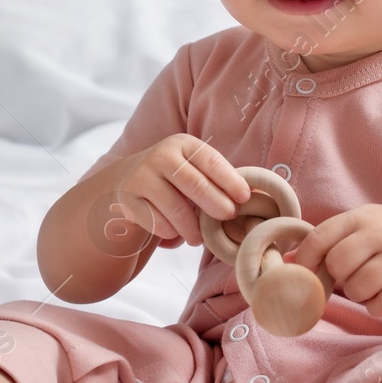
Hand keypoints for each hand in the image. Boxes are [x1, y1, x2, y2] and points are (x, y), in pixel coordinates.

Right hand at [106, 134, 248, 248]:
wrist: (124, 181)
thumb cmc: (173, 179)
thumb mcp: (193, 168)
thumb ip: (219, 179)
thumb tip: (257, 194)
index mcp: (182, 144)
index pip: (211, 161)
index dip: (231, 181)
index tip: (245, 198)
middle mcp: (160, 156)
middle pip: (196, 185)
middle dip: (217, 205)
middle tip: (228, 218)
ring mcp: (141, 177)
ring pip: (176, 209)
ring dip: (193, 228)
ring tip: (199, 238)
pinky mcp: (127, 200)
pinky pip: (157, 223)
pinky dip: (170, 233)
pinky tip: (174, 233)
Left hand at [289, 205, 381, 316]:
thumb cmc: (379, 234)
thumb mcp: (354, 227)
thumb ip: (324, 241)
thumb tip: (287, 262)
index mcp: (358, 218)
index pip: (320, 237)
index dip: (306, 260)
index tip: (306, 273)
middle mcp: (380, 233)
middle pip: (339, 263)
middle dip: (336, 278)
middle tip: (345, 277)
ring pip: (361, 287)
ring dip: (356, 294)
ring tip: (363, 286)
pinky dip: (376, 307)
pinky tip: (378, 299)